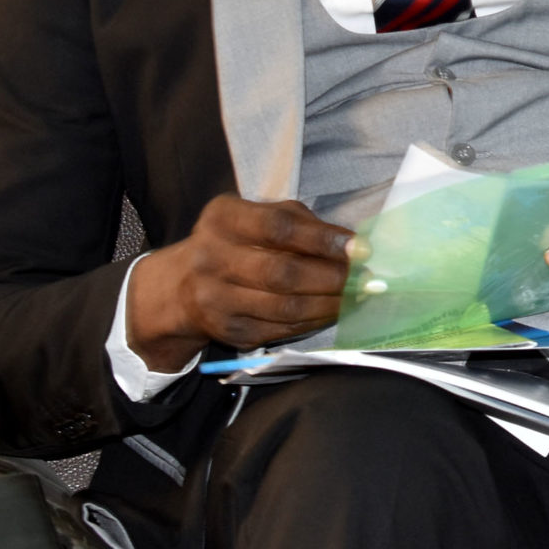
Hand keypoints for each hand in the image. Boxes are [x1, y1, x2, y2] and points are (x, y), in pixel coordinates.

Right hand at [125, 195, 354, 372]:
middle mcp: (211, 258)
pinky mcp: (227, 332)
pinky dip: (314, 322)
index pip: (278, 227)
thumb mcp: (259, 216)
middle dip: (332, 278)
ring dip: (330, 304)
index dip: (322, 239)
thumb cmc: (238, 241)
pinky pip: (280, 330)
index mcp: (224, 219)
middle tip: (365, 279)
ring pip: (284, 308)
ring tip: (356, 296)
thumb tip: (353, 245)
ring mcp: (215, 300)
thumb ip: (303, 223)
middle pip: (281, 273)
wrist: (183, 286)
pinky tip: (333, 311)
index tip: (360, 248)